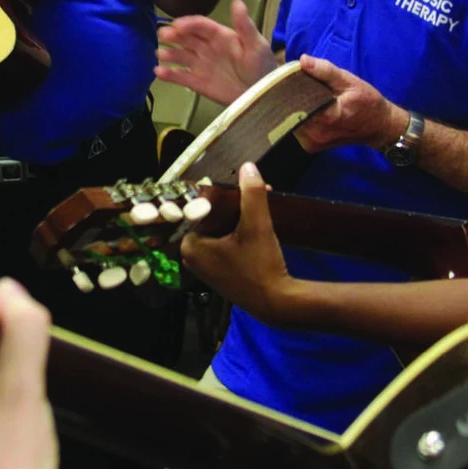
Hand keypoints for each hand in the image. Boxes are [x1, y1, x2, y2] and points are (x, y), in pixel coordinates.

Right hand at [155, 0, 277, 104]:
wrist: (263, 93)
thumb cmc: (262, 66)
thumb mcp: (256, 44)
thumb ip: (244, 25)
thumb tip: (237, 2)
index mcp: (220, 36)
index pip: (201, 26)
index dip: (189, 24)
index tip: (177, 24)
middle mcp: (207, 48)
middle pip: (186, 38)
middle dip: (173, 35)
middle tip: (162, 35)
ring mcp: (201, 65)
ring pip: (180, 56)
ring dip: (169, 54)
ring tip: (160, 53)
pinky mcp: (198, 83)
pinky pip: (181, 77)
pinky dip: (169, 75)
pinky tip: (159, 72)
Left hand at [181, 162, 300, 323]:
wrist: (276, 302)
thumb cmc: (261, 265)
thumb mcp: (257, 226)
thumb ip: (252, 195)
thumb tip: (249, 167)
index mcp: (191, 246)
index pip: (200, 210)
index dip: (222, 196)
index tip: (239, 188)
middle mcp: (191, 258)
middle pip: (210, 220)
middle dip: (232, 206)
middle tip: (253, 193)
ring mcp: (205, 268)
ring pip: (219, 231)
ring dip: (237, 218)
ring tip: (258, 204)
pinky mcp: (219, 274)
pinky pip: (224, 244)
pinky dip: (237, 234)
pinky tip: (255, 224)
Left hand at [292, 54, 407, 152]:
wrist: (378, 126)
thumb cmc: (366, 102)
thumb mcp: (349, 81)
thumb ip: (325, 71)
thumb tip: (303, 60)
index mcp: (326, 117)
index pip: (295, 101)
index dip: (289, 88)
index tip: (290, 76)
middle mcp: (316, 134)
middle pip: (289, 112)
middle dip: (290, 96)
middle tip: (295, 83)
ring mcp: (312, 143)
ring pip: (290, 120)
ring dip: (293, 107)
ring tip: (302, 95)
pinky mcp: (310, 146)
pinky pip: (296, 127)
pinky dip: (297, 116)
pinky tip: (306, 108)